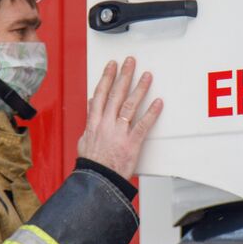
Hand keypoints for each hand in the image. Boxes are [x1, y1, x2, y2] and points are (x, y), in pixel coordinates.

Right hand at [78, 57, 163, 177]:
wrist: (98, 181)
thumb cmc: (93, 164)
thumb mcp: (84, 140)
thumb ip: (90, 121)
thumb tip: (91, 105)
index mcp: (94, 122)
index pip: (100, 94)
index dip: (106, 78)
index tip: (111, 66)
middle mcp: (106, 124)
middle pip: (116, 94)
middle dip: (123, 76)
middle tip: (130, 62)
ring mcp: (119, 133)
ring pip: (130, 105)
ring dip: (139, 89)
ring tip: (146, 76)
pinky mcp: (131, 143)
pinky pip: (143, 125)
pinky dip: (151, 113)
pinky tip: (158, 102)